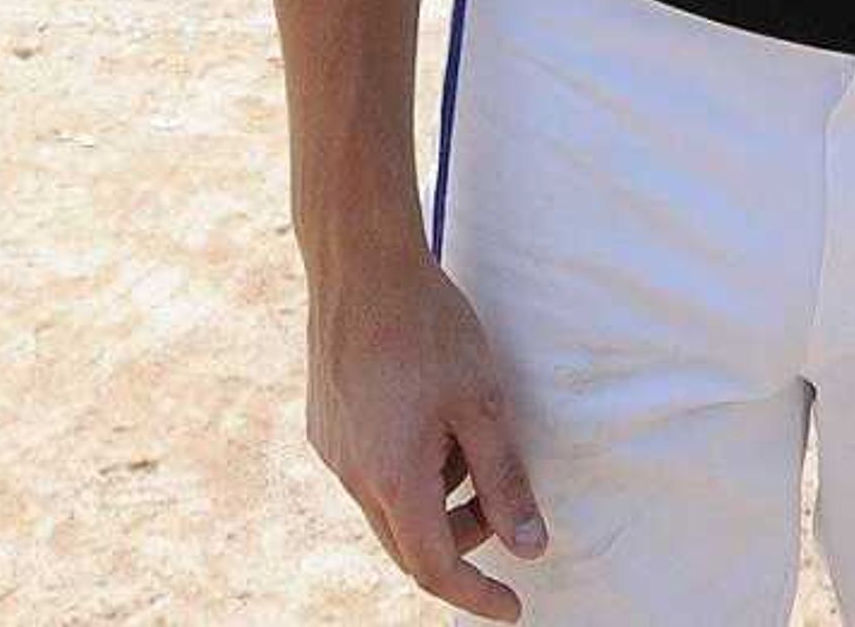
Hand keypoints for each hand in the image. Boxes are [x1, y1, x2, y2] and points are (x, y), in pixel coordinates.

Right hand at [304, 250, 545, 617]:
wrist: (360, 262)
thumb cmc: (428, 327)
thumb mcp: (482, 403)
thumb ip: (504, 481)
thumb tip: (530, 547)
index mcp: (393, 477)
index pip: (436, 568)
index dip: (477, 595)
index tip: (512, 607)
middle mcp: (352, 474)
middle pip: (410, 543)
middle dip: (461, 540)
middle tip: (502, 504)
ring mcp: (332, 449)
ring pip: (388, 505)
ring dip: (434, 498)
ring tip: (465, 435)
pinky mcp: (324, 423)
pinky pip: (368, 470)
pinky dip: (406, 467)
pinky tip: (428, 413)